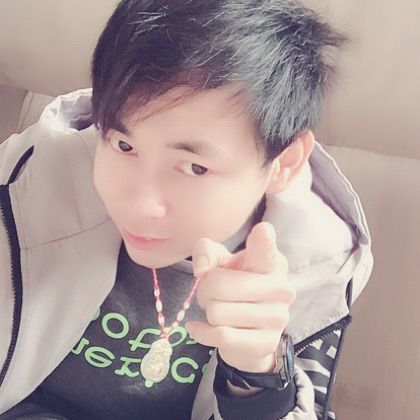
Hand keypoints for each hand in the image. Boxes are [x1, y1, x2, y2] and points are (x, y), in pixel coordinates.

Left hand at [185, 222, 294, 372]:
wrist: (251, 333)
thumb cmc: (235, 285)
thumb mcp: (220, 262)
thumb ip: (206, 252)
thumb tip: (201, 270)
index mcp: (270, 261)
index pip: (266, 245)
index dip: (262, 236)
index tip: (262, 230)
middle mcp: (280, 287)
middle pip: (216, 285)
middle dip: (204, 290)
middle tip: (211, 294)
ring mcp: (276, 317)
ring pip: (216, 312)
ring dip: (207, 312)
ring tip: (217, 310)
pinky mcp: (265, 343)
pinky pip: (220, 336)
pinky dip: (201, 332)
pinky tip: (200, 328)